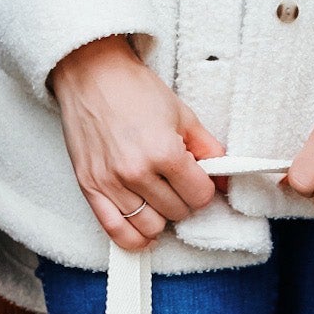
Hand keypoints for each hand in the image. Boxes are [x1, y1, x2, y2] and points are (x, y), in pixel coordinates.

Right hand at [50, 37, 222, 250]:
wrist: (90, 74)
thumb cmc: (134, 90)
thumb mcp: (182, 114)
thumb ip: (209, 150)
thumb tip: (224, 180)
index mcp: (164, 151)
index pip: (200, 196)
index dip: (204, 188)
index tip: (197, 179)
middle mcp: (137, 172)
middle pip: (178, 213)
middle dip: (183, 200)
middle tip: (175, 182)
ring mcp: (111, 183)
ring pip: (151, 227)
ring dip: (161, 217)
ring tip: (158, 198)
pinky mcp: (90, 188)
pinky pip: (116, 232)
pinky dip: (134, 239)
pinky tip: (145, 234)